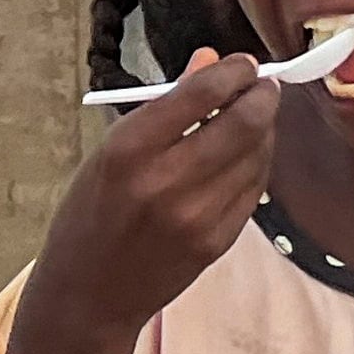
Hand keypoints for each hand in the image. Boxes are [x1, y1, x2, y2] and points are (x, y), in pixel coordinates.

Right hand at [26, 49, 279, 351]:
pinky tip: (247, 155)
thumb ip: (165, 106)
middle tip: (264, 85)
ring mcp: (197, 216)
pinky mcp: (217, 242)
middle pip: (243, 122)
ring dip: (264, 129)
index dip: (234, 71)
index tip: (243, 64)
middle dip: (263, 95)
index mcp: (129, 149)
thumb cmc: (92, 213)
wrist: (90, 294)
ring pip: (256, 155)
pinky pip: (254, 190)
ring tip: (254, 117)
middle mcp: (166, 181)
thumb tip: (210, 60)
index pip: (201, 93)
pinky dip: (257, 165)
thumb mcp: (110, 151)